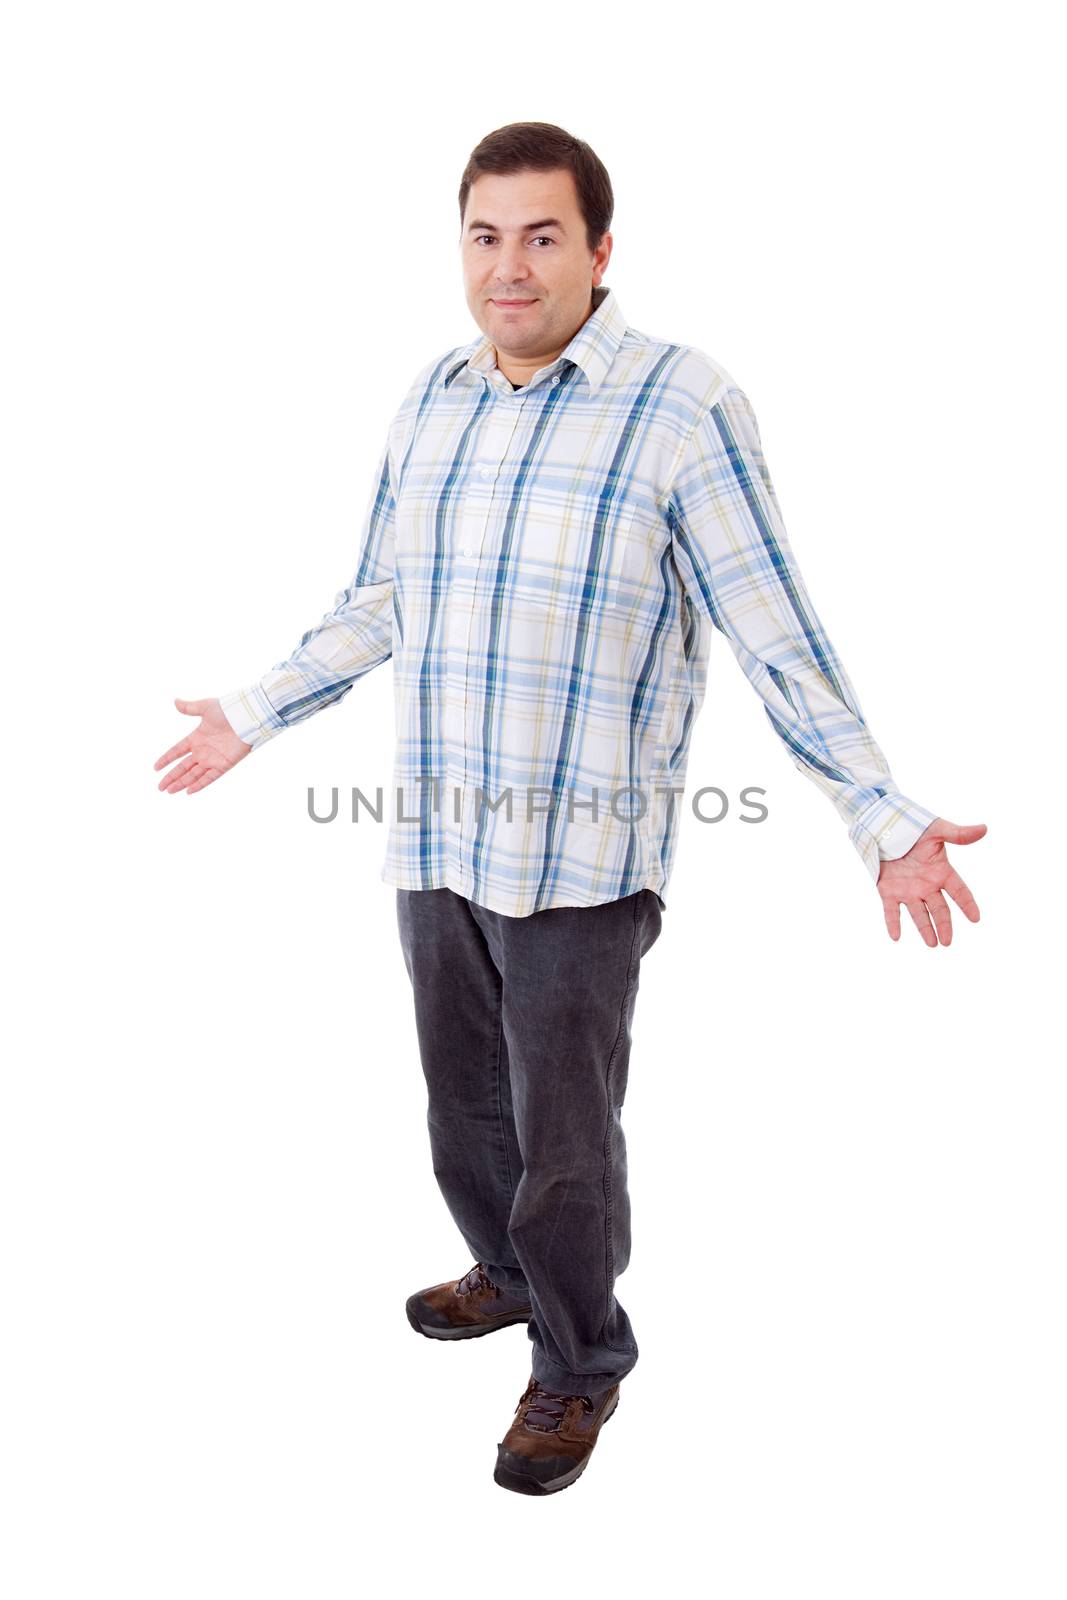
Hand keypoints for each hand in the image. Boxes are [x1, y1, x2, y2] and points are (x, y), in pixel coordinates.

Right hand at [154, 697, 252, 793]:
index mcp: (196, 738)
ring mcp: (213, 759)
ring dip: (181, 783)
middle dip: (171, 777)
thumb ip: (189, 708)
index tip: (155, 768)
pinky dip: (199, 785)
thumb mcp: (205, 707)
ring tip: (169, 791)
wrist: (246, 717)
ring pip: (193, 775)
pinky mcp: (224, 765)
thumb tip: (175, 701)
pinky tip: (188, 791)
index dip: (166, 759)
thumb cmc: (228, 710)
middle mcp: (203, 751)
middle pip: (183, 767)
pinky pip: (209, 778)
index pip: (177, 751)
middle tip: (160, 787)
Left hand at [877, 818, 986, 945]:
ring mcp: (908, 890)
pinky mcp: (888, 891)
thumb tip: (984, 829)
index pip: (959, 891)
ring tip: (932, 945)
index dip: (967, 904)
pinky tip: (895, 937)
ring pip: (919, 914)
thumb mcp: (937, 830)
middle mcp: (927, 885)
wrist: (884, 827)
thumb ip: (959, 834)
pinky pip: (891, 911)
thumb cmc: (914, 826)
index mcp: (941, 872)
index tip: (976, 918)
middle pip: (939, 909)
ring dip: (925, 929)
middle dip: (944, 925)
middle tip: (948, 942)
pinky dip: (893, 923)